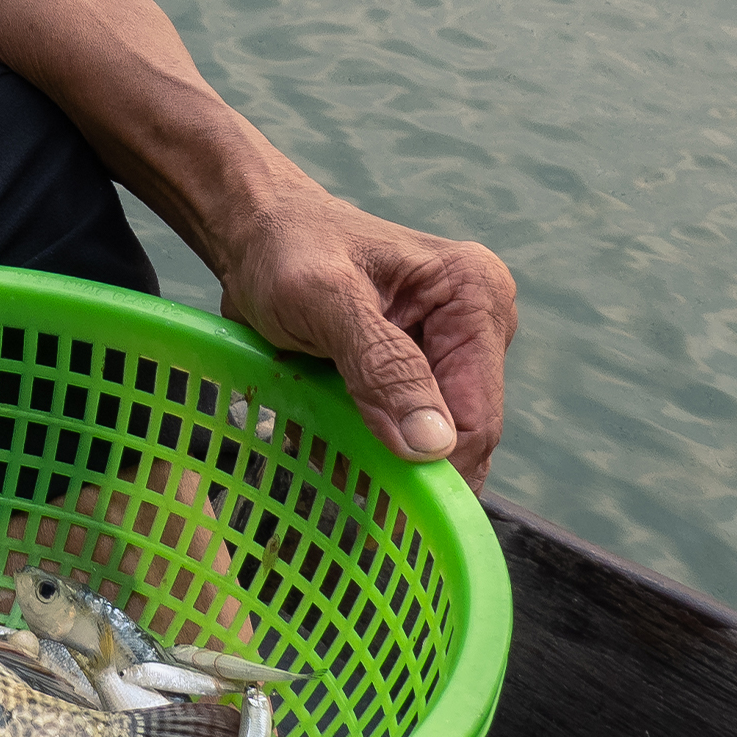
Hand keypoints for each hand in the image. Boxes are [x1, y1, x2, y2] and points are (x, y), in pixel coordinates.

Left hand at [210, 192, 514, 485]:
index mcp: (474, 295)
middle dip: (403, 465)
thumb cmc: (285, 249)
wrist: (256, 231)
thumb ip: (380, 365)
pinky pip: (409, 433)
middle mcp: (480, 324)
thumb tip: (432, 445)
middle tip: (338, 473)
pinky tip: (330, 435)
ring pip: (432, 443)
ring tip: (326, 444)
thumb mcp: (322, 299)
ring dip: (380, 460)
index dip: (433, 469)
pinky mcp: (425, 372)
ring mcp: (453, 351)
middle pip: (459, 436)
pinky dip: (369, 447)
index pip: (476, 416)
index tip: (380, 505)